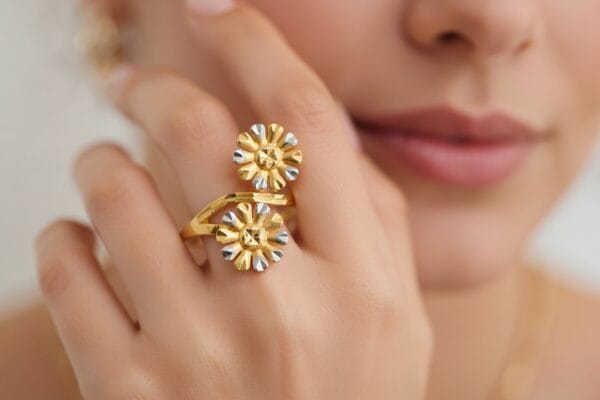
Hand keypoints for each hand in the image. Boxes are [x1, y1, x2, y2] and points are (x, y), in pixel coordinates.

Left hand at [36, 3, 430, 398]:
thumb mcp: (398, 321)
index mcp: (364, 285)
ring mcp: (201, 354)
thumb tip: (319, 139)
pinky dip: (62, 235)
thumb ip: (375, 222)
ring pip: (119, 195)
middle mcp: (287, 310)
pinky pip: (65, 269)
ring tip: (106, 164)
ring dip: (100, 160)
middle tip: (134, 81)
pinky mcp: (128, 390)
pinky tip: (81, 241)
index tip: (226, 12)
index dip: (262, 48)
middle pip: (206, 139)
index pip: (309, 127)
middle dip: (156, 87)